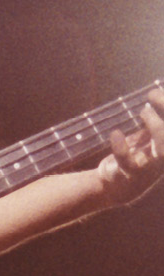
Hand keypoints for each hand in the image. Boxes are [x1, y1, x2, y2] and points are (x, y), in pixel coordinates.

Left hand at [99, 89, 163, 206]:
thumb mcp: (147, 137)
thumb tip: (157, 93)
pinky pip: (129, 162)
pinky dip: (122, 147)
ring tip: (143, 111)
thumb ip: (154, 121)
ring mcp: (151, 167)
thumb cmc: (135, 156)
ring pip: (163, 150)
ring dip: (155, 127)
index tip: (158, 90)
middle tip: (152, 94)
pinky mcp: (131, 174)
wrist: (117, 184)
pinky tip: (116, 133)